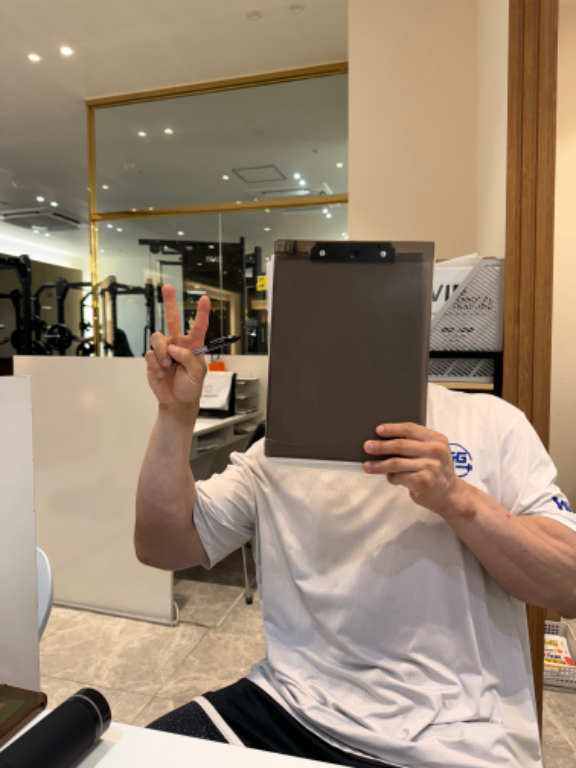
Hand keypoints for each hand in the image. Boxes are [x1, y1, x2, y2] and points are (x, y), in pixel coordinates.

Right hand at [145, 285, 210, 410]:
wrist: (176, 401)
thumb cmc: (191, 387)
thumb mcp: (198, 374)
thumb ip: (189, 359)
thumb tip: (174, 348)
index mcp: (193, 346)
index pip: (199, 327)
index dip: (201, 313)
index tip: (204, 299)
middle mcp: (178, 344)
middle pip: (172, 319)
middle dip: (170, 302)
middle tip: (167, 287)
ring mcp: (164, 350)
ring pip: (158, 338)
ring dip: (162, 353)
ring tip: (166, 366)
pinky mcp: (153, 359)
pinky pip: (150, 354)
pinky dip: (155, 365)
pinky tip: (161, 373)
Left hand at [363, 423, 470, 518]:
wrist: (450, 495)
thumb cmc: (436, 471)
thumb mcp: (433, 452)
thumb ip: (416, 443)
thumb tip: (384, 439)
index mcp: (437, 439)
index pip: (410, 428)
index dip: (392, 428)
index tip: (378, 430)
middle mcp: (435, 451)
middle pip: (400, 445)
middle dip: (381, 446)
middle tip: (367, 447)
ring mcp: (430, 467)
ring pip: (396, 463)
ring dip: (379, 465)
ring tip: (367, 466)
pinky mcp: (424, 482)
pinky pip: (399, 477)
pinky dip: (391, 477)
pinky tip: (390, 478)